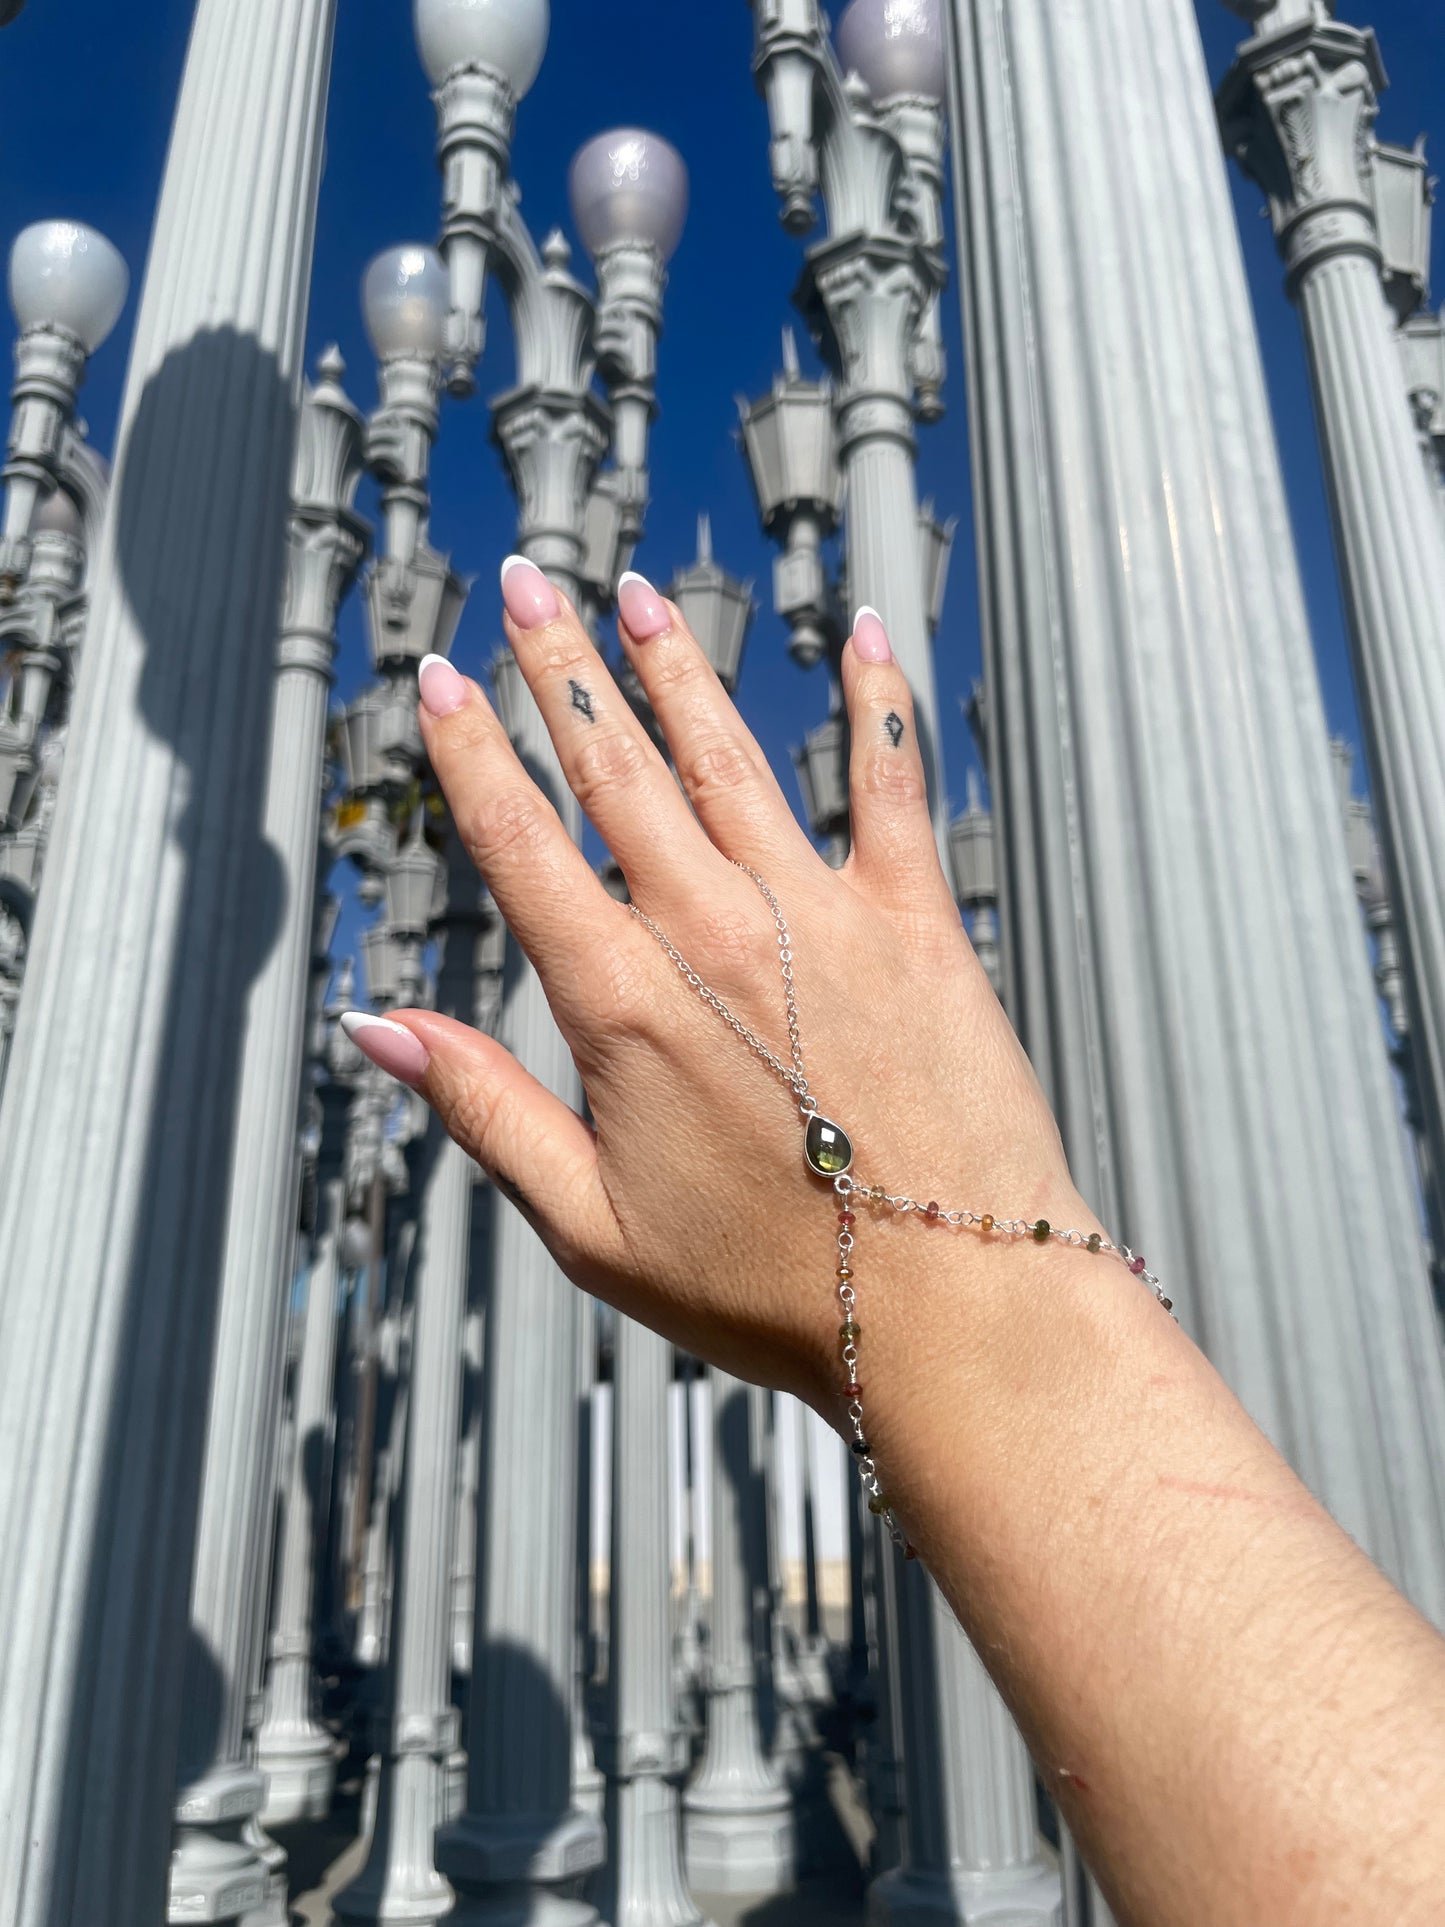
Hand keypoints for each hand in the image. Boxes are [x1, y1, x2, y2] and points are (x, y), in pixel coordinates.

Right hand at [344, 558, 1093, 1438]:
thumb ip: (485, 1109)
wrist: (953, 1310)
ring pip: (730, 758)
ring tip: (637, 597)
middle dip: (558, 668)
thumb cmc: (772, 1287)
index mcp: (625, 1004)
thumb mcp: (592, 1225)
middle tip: (524, 582)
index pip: (523, 845)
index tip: (438, 677)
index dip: (470, 752)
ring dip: (678, 670)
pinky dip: (878, 704)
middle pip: (615, 770)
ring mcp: (824, 916)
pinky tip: (862, 633)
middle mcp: (717, 932)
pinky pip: (894, 786)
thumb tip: (375, 1028)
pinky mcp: (919, 924)